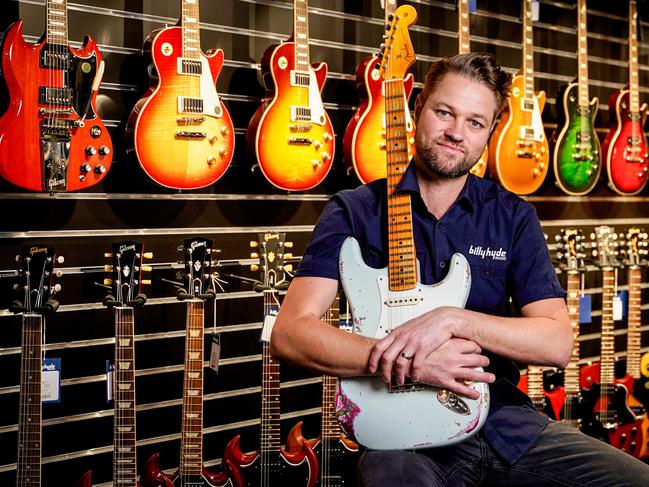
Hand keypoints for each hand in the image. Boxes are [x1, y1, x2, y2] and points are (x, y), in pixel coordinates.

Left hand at [367, 308, 494, 397]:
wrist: (443, 319)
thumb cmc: (426, 324)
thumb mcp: (408, 328)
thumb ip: (398, 337)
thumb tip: (390, 346)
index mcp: (397, 333)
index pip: (378, 347)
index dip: (373, 360)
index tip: (372, 369)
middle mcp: (402, 338)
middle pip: (386, 358)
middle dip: (385, 372)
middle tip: (386, 380)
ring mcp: (412, 343)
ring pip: (399, 364)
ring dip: (399, 376)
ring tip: (401, 381)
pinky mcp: (424, 348)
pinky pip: (416, 365)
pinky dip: (414, 374)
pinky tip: (415, 377)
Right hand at [416, 338, 493, 398]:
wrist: (406, 361)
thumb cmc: (417, 350)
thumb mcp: (432, 339)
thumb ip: (443, 337)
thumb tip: (448, 334)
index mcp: (451, 346)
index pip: (472, 346)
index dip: (477, 348)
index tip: (479, 350)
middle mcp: (454, 358)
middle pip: (476, 359)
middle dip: (484, 361)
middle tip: (487, 362)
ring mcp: (451, 370)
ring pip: (473, 374)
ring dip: (485, 377)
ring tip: (490, 378)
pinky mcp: (445, 381)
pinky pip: (461, 389)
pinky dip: (470, 393)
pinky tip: (476, 394)